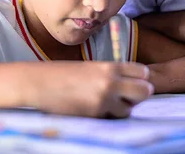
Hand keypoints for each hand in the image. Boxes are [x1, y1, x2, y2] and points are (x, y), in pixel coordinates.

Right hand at [31, 61, 152, 117]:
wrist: (38, 83)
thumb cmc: (62, 75)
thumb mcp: (90, 68)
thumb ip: (110, 75)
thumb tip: (128, 86)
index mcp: (109, 66)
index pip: (142, 71)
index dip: (140, 80)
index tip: (130, 84)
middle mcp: (110, 80)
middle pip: (145, 91)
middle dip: (138, 97)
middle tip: (124, 99)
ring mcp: (104, 98)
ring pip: (130, 110)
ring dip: (120, 110)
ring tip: (103, 105)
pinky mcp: (95, 113)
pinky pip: (111, 119)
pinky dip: (105, 118)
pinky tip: (91, 110)